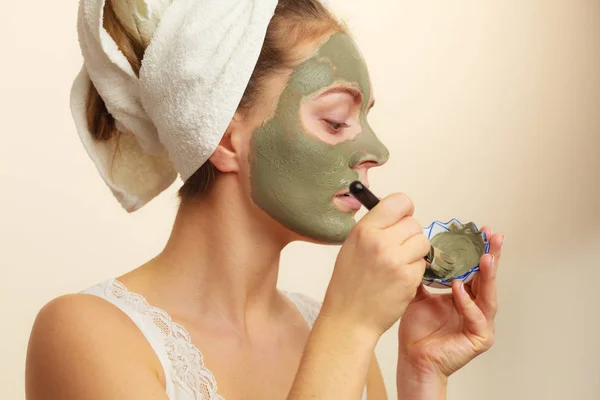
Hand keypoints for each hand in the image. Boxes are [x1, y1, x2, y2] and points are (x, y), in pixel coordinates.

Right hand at [321, 194, 429, 338]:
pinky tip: (399, 279)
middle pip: (414, 223)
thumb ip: (374, 227)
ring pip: (423, 242)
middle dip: (410, 235)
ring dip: (416, 252)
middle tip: (397, 248)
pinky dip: (415, 270)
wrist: (349, 318)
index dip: (404, 211)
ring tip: (399, 264)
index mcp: (364, 230)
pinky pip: (423, 264)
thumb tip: (397, 213)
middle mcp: (380, 241)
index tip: (400, 220)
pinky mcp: (409, 278)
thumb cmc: (349, 283)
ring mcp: (396, 260)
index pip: (400, 201)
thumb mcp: (352, 246)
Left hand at [397, 227, 503, 380]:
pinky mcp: (479, 338)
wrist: (412, 357)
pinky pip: (476, 317)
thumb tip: (421, 250)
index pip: (475, 269)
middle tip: (493, 237)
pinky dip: (467, 302)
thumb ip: (424, 275)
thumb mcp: (418, 294)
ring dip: (486, 275)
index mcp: (464, 295)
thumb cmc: (417, 330)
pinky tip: (459, 289)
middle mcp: (476, 307)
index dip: (478, 250)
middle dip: (491, 256)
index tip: (481, 231)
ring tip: (485, 257)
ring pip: (488, 295)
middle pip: (487, 278)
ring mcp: (480, 323)